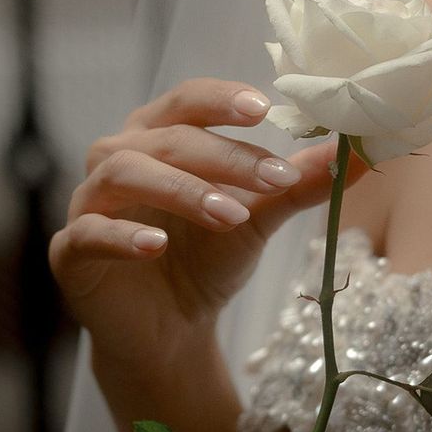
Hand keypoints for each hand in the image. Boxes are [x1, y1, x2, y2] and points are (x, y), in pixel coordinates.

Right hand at [49, 78, 365, 380]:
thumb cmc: (205, 262)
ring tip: (231, 216)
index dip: (222, 100)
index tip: (267, 108)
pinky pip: (91, 232)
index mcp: (159, 138)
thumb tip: (359, 153)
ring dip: (183, 190)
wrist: (168, 332)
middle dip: (223, 158)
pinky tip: (159, 245)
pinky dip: (124, 235)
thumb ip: (297, 186)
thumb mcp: (257, 220)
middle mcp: (118, 158)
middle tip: (273, 180)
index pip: (187, 101)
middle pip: (165, 138)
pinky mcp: (72, 251)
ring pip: (126, 174)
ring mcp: (89, 203)